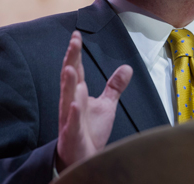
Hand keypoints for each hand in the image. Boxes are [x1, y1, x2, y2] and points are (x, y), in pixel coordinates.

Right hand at [56, 30, 132, 171]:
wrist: (83, 157)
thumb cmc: (90, 131)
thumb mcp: (106, 105)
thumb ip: (114, 86)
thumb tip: (127, 68)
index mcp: (78, 93)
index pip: (76, 68)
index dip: (76, 52)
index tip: (76, 35)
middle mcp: (71, 102)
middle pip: (69, 77)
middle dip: (71, 59)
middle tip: (73, 42)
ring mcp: (69, 118)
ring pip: (66, 97)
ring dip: (68, 82)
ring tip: (71, 67)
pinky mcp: (72, 134)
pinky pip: (71, 123)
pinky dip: (72, 113)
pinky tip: (74, 103)